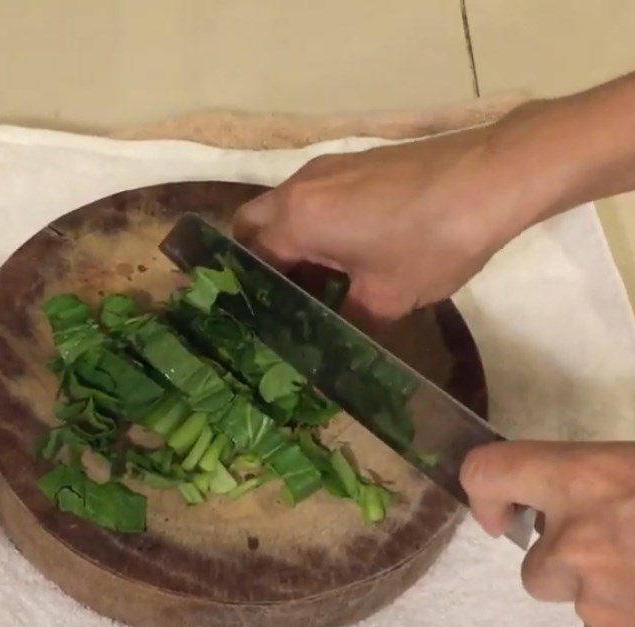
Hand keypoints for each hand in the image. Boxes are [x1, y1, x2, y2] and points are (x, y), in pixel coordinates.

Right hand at [233, 123, 533, 321]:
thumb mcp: (387, 297)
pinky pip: (314, 197)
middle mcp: (300, 186)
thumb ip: (349, 321)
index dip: (250, 293)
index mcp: (297, 218)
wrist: (496, 176)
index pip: (250, 258)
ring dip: (289, 242)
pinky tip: (346, 254)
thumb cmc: (432, 240)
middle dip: (258, 261)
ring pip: (285, 207)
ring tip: (313, 285)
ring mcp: (328, 168)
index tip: (261, 321)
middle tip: (280, 300)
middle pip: (254, 223)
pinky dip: (314, 225)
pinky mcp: (356, 163)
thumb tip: (336, 342)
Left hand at [461, 441, 634, 626]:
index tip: (501, 518)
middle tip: (624, 552)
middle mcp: (577, 544)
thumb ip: (591, 483)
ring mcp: (601, 605)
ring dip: (609, 598)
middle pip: (534, 571)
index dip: (484, 495)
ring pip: (580, 608)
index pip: (487, 472)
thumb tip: (557, 502)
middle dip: (569, 568)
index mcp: (583, 481)